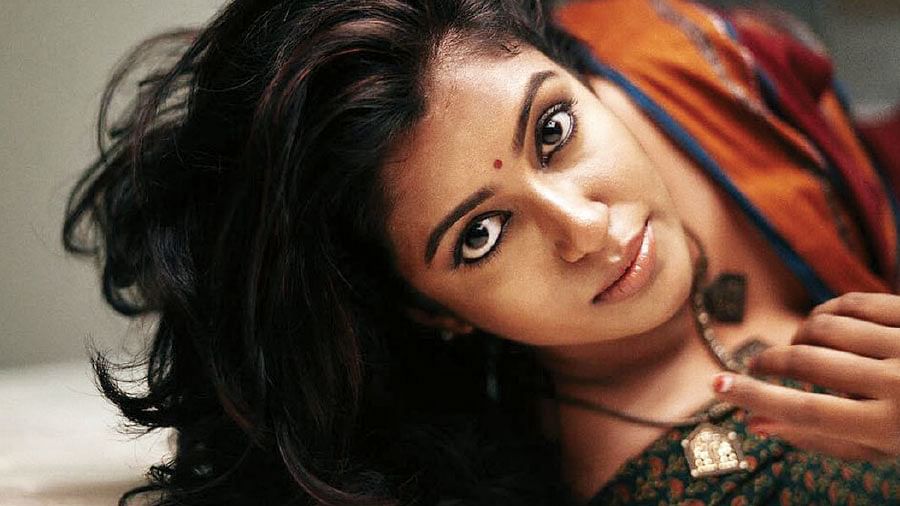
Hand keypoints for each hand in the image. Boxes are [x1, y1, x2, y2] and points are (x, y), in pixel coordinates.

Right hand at [711, 292, 899, 460]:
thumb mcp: (879, 449)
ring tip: (805, 350)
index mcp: (890, 428)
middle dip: (771, 361)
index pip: (806, 411)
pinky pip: (852, 302)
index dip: (754, 397)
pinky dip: (827, 313)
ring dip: (802, 338)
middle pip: (807, 363)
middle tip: (758, 364)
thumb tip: (754, 425)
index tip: (717, 386)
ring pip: (825, 327)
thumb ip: (817, 439)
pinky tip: (827, 326)